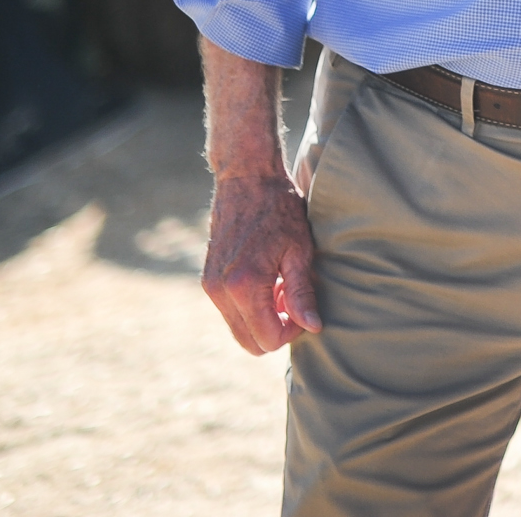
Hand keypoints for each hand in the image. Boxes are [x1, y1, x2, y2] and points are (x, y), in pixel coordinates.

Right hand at [202, 172, 320, 354]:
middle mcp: (220, 291)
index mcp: (244, 285)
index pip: (267, 339)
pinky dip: (250, 307)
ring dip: (263, 318)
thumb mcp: (299, 250)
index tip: (303, 308)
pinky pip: (230, 312)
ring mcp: (210, 286)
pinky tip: (268, 280)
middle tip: (294, 299)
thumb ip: (302, 293)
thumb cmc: (279, 208)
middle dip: (276, 329)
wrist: (246, 177)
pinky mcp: (207, 279)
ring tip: (282, 285)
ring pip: (239, 329)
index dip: (291, 332)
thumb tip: (313, 328)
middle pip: (249, 343)